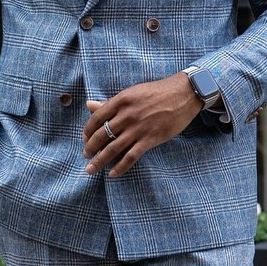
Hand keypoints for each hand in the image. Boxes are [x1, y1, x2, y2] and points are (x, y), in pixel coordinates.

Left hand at [83, 72, 201, 177]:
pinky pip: (130, 156)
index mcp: (120, 101)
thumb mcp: (131, 93)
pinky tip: (112, 173)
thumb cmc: (156, 92)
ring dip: (99, 161)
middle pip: (102, 135)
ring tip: (91, 168)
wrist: (183, 94)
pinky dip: (120, 167)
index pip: (96, 118)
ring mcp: (138, 129)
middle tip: (85, 155)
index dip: (87, 130)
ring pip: (113, 148)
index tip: (84, 138)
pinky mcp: (150, 139)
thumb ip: (110, 102)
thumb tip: (89, 104)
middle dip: (90, 148)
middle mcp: (126, 115)